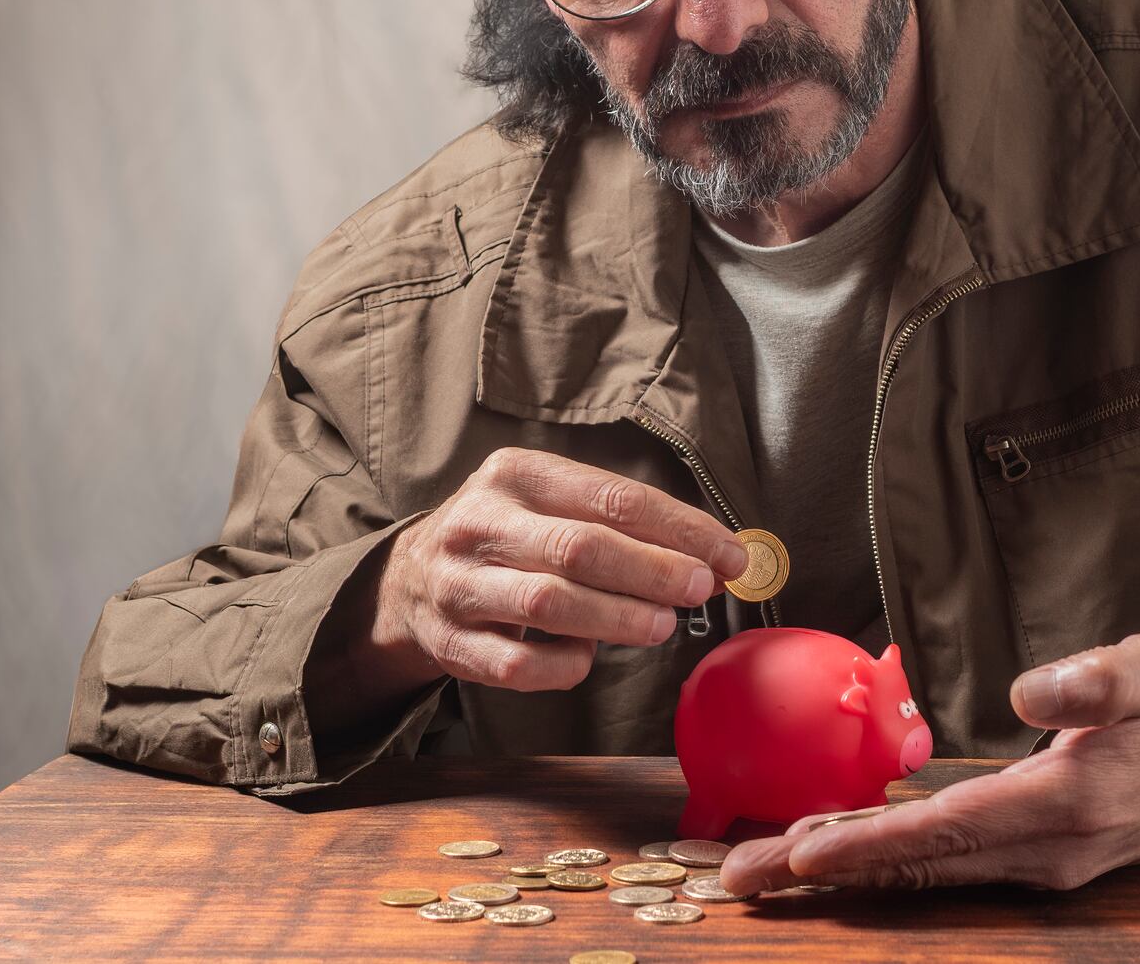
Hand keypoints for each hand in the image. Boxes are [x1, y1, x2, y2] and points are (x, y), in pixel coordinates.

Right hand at [373, 447, 750, 692]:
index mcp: (515, 474)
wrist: (410, 579)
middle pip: (581, 546)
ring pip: (549, 603)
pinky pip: (520, 665)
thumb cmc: (509, 537)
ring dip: (618, 617)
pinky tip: (589, 657)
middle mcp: (480, 522)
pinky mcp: (451, 643)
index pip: (613, 497)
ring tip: (662, 625)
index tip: (730, 554)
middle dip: (653, 570)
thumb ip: (620, 523)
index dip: (680, 529)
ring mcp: (460, 584)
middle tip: (701, 588)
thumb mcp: (550, 503)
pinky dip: (566, 665)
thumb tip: (713, 555)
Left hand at [718, 632, 1139, 893]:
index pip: (950, 830)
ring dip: (844, 872)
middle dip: (826, 873)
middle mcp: (1047, 849)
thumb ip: (1096, 679)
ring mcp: (1041, 862)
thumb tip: (1028, 691)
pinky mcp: (1034, 855)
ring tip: (761, 868)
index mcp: (1069, 803)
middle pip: (919, 867)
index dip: (872, 844)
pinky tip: (832, 850)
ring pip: (925, 872)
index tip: (804, 852)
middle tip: (737, 878)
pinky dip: (883, 861)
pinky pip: (944, 863)